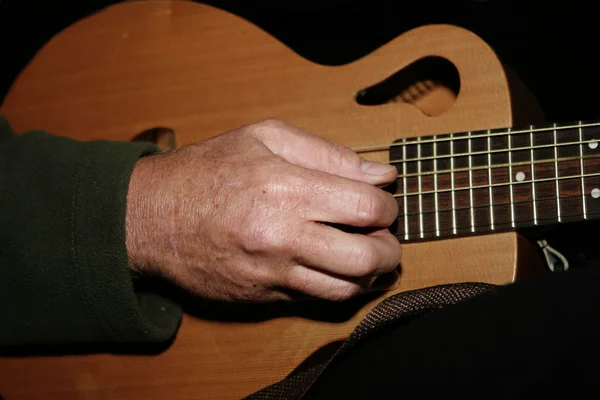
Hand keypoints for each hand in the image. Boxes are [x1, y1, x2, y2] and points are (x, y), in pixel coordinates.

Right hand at [126, 119, 400, 301]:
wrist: (151, 217)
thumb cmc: (206, 171)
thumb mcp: (264, 137)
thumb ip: (328, 153)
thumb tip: (380, 173)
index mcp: (285, 188)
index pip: (366, 206)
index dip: (387, 205)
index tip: (382, 200)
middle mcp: (281, 236)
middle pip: (367, 256)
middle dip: (390, 247)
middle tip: (386, 235)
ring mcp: (271, 272)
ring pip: (346, 288)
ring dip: (370, 273)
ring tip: (367, 254)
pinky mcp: (262, 296)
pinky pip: (316, 299)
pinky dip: (339, 286)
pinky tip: (337, 267)